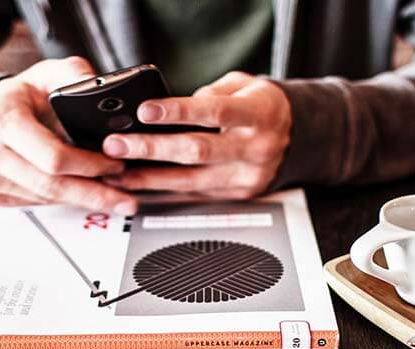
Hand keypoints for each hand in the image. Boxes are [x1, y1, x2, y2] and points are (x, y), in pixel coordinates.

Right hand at [0, 57, 137, 214]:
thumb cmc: (19, 97)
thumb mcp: (47, 75)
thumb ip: (75, 76)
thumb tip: (102, 88)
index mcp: (1, 119)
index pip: (54, 157)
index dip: (90, 166)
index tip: (116, 166)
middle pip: (52, 186)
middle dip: (95, 194)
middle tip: (126, 200)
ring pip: (47, 198)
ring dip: (82, 199)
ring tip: (112, 196)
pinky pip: (36, 204)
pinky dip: (63, 200)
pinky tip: (81, 194)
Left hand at [103, 71, 291, 198]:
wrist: (297, 139)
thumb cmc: (264, 109)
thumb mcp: (245, 86)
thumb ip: (212, 93)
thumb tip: (171, 108)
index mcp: (259, 115)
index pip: (214, 112)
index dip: (178, 112)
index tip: (144, 111)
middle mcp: (254, 149)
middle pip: (198, 152)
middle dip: (152, 149)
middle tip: (117, 146)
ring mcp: (245, 177)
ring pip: (191, 182)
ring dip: (150, 178)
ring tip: (119, 173)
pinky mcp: (237, 195)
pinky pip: (196, 196)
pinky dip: (167, 192)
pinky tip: (143, 188)